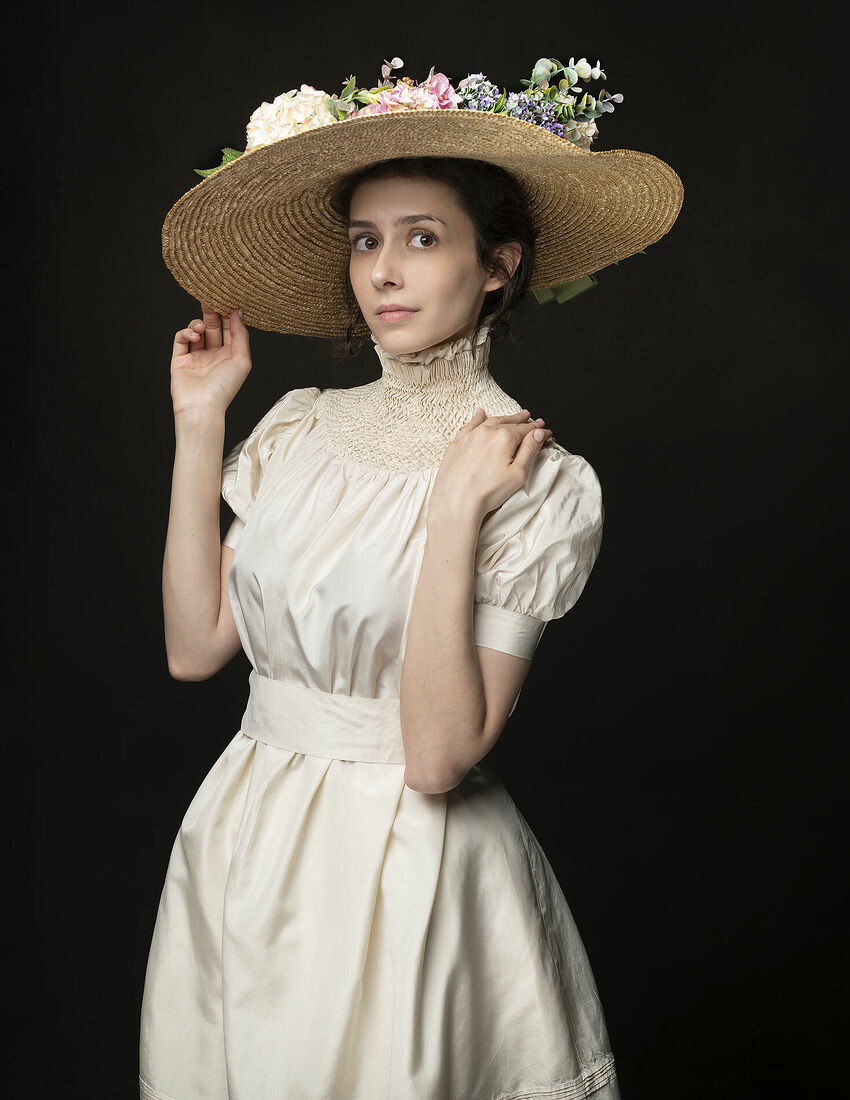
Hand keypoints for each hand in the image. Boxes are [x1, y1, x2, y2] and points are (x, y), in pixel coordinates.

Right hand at [170, 301, 251, 416]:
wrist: (201, 406)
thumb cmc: (224, 387)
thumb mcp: (241, 360)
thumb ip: (241, 335)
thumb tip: (238, 313)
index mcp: (230, 355)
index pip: (229, 330)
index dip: (228, 315)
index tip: (227, 301)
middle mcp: (213, 355)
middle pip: (212, 327)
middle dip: (211, 314)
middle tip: (210, 300)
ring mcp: (196, 356)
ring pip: (196, 331)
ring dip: (198, 324)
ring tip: (200, 328)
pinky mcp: (180, 359)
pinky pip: (181, 339)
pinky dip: (186, 333)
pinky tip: (193, 336)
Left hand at [431, 409, 552, 522]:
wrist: (456, 501)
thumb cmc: (487, 492)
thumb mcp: (518, 473)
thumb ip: (530, 450)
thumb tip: (538, 434)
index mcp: (505, 437)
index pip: (526, 430)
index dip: (538, 430)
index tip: (545, 431)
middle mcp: (487, 431)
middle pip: (510, 422)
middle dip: (522, 421)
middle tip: (531, 418)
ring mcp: (470, 435)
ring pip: (491, 421)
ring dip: (505, 418)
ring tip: (514, 416)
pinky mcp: (457, 443)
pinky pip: (470, 425)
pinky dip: (478, 418)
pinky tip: (481, 413)